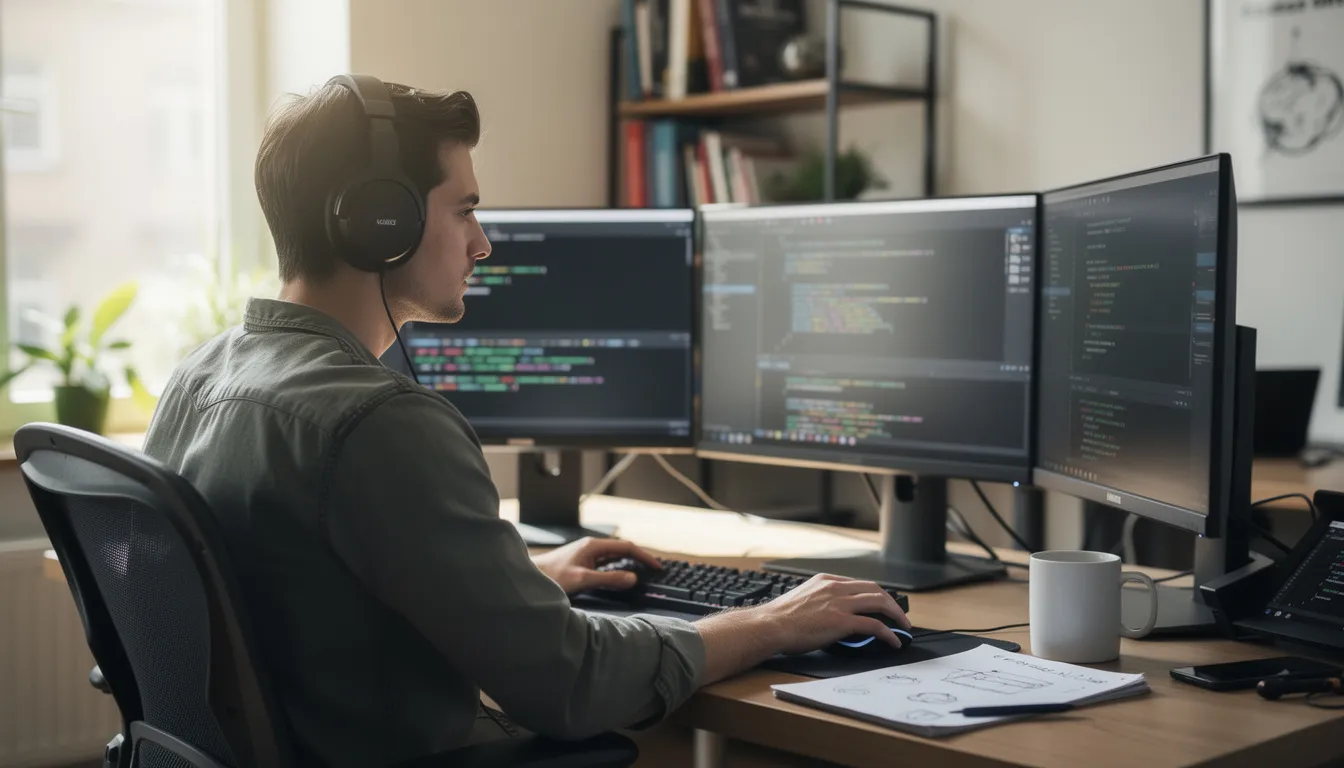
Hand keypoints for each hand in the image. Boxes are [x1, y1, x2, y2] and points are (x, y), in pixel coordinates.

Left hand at [532, 537, 662, 594]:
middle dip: (640, 558)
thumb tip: (632, 578)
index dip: (644, 556)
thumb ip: (609, 579)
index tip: (657, 566)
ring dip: (629, 562)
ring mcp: (587, 554)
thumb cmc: (552, 576)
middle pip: (622, 549)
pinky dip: (618, 568)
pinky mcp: (583, 562)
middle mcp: (592, 547)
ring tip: (643, 572)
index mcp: (593, 546)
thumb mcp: (583, 579)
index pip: (627, 547)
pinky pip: (606, 562)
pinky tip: (621, 576)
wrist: (531, 576)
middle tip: (655, 569)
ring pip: (615, 556)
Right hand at [753, 573, 911, 654]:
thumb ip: (819, 601)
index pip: (859, 584)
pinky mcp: (842, 621)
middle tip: (900, 616)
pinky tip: (894, 641)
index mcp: (826, 581)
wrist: (770, 625)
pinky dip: (889, 633)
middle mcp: (836, 588)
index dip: (875, 594)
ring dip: (896, 615)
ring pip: (880, 602)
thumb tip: (828, 615)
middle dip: (892, 602)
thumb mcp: (802, 599)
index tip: (882, 604)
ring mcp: (840, 603)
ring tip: (904, 627)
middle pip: (875, 589)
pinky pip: (875, 625)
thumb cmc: (779, 618)